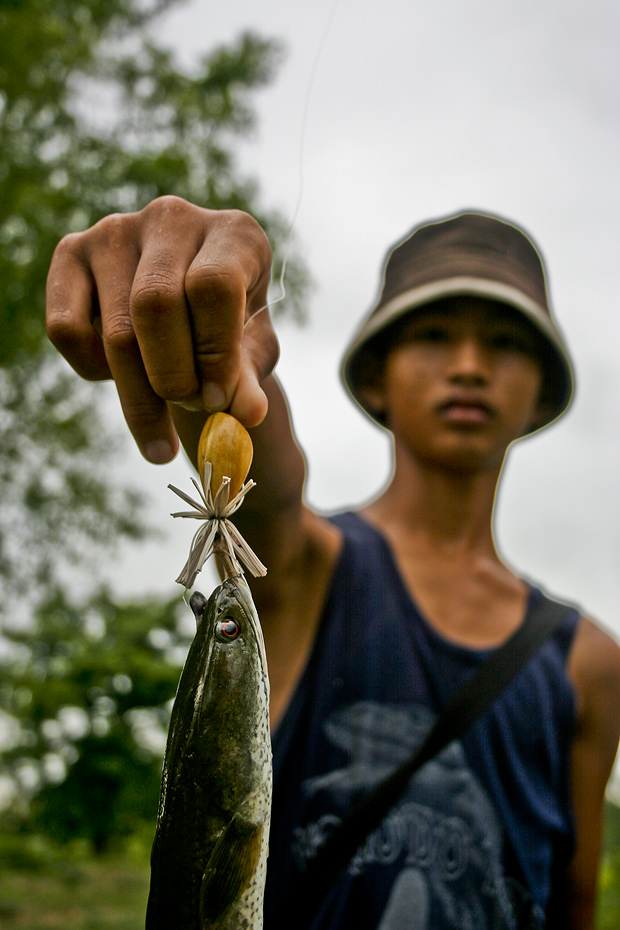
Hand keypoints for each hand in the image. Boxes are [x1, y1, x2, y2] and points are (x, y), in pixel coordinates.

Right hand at [46, 196, 277, 462]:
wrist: (187, 311)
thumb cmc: (229, 331)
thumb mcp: (250, 356)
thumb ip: (249, 382)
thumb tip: (248, 414)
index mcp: (234, 234)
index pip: (213, 286)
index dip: (214, 353)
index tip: (216, 402)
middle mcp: (172, 218)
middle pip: (156, 304)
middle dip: (172, 377)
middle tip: (188, 410)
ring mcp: (115, 230)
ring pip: (116, 330)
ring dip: (139, 393)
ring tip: (163, 418)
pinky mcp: (70, 251)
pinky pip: (66, 329)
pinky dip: (92, 370)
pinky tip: (120, 373)